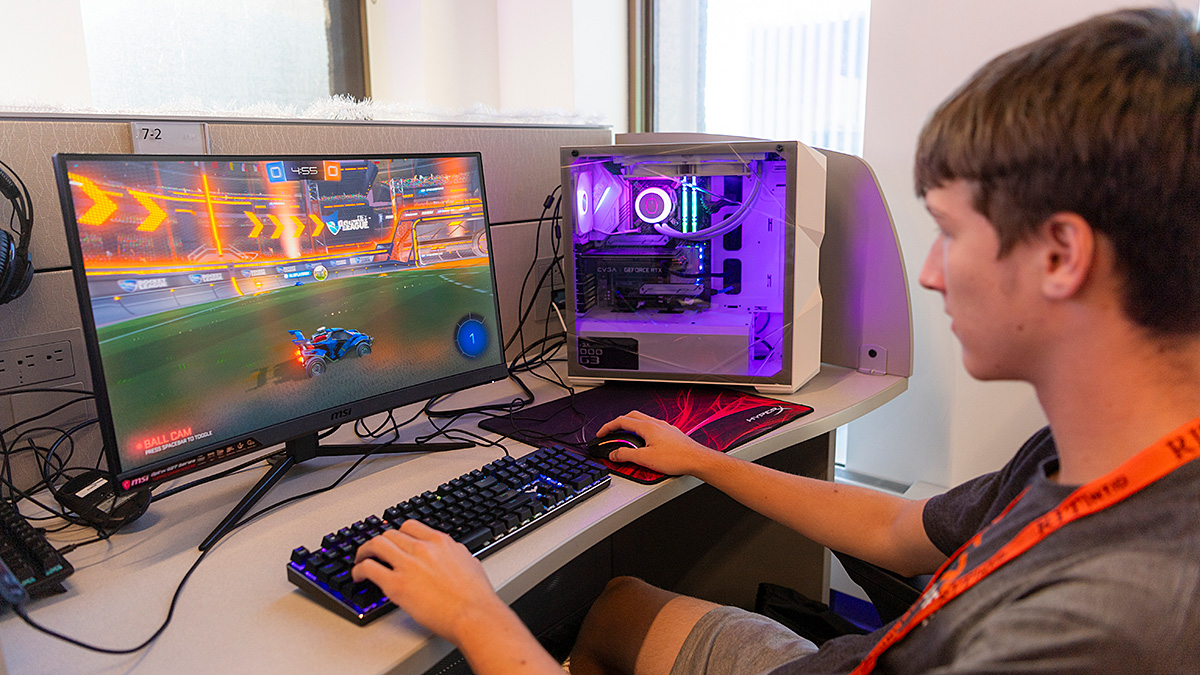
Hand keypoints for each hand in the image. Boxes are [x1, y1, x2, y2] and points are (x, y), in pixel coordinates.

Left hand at [352, 519, 508, 643]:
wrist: (474, 615)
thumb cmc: (476, 596)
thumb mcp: (469, 562)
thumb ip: (455, 554)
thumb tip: (451, 555)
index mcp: (440, 542)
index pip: (409, 526)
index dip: (397, 533)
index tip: (393, 540)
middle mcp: (422, 548)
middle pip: (390, 534)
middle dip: (379, 541)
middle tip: (373, 550)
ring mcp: (408, 564)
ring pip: (376, 544)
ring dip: (364, 551)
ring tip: (360, 560)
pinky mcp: (396, 584)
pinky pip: (368, 568)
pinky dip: (358, 570)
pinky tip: (358, 576)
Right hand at [595, 410, 724, 476]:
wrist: (697, 460)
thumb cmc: (677, 458)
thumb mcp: (645, 459)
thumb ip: (626, 455)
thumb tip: (614, 454)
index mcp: (647, 427)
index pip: (621, 421)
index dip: (607, 427)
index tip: (601, 434)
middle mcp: (656, 424)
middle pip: (631, 417)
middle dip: (618, 423)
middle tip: (611, 433)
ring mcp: (664, 427)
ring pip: (643, 421)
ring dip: (631, 426)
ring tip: (625, 438)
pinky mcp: (671, 433)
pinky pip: (652, 427)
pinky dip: (642, 431)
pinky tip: (645, 442)